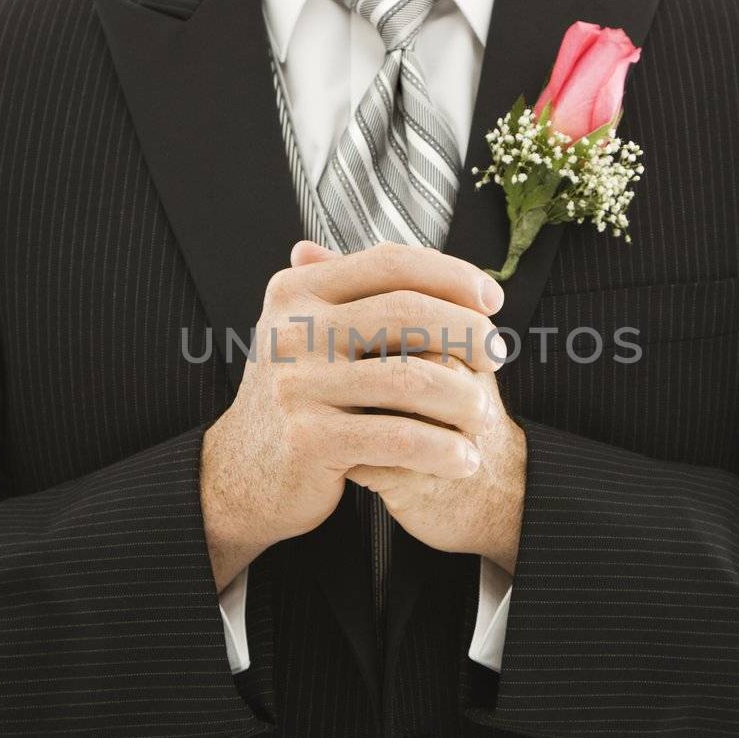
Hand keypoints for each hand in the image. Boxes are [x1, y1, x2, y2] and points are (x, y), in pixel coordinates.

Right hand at [200, 241, 507, 588]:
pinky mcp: (308, 439)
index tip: (493, 298)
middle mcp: (292, 330)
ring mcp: (297, 384)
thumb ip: (368, 297)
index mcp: (298, 292)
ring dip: (463, 396)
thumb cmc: (299, 399)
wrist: (241, 475)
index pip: (389, 262)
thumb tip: (451, 271)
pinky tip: (465, 459)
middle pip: (405, 311)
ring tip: (484, 412)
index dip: (450, 274)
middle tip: (497, 356)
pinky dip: (442, 449)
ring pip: (410, 377)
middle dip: (466, 331)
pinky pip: (397, 437)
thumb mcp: (316, 335)